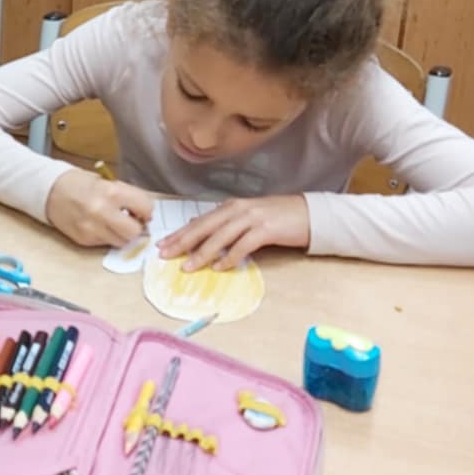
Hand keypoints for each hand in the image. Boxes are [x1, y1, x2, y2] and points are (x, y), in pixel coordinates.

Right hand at [44, 170, 155, 247]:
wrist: (49, 191)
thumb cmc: (80, 183)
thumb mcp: (105, 182)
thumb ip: (125, 196)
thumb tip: (143, 213)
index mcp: (111, 192)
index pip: (145, 208)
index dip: (146, 211)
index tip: (142, 211)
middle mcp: (103, 212)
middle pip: (135, 232)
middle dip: (136, 227)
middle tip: (130, 220)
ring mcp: (92, 228)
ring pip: (122, 242)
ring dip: (122, 235)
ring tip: (114, 224)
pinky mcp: (84, 240)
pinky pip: (105, 244)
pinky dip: (106, 236)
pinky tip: (99, 226)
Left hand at [157, 195, 310, 269]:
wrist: (310, 214)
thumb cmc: (278, 218)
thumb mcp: (248, 217)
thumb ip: (226, 223)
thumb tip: (200, 232)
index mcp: (231, 206)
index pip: (200, 221)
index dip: (180, 233)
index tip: (163, 245)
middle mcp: (238, 209)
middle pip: (204, 227)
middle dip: (183, 242)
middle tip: (166, 255)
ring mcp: (252, 218)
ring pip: (220, 237)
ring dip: (202, 253)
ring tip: (188, 267)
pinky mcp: (266, 229)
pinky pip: (243, 245)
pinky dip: (230, 257)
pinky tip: (219, 267)